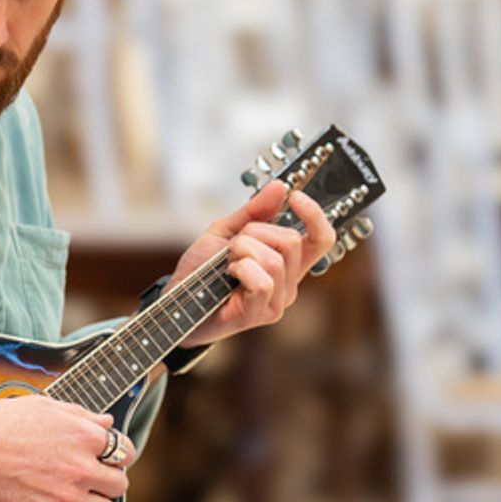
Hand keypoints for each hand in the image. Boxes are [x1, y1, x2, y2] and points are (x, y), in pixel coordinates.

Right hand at [0, 395, 133, 501]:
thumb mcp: (44, 406)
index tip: (104, 462)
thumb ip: (81, 415)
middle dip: (105, 484)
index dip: (115, 458)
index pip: (125, 452)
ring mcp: (68, 498)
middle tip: (86, 484)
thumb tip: (106, 423)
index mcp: (85, 436)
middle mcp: (83, 467)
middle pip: (119, 485)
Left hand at [166, 180, 335, 348]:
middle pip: (292, 241)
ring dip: (242, 252)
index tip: (295, 197)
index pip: (322, 239)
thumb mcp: (226, 231)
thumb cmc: (202, 270)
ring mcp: (277, 301)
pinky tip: (229, 275)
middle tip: (234, 246)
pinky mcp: (262, 314)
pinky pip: (262, 282)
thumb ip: (254, 212)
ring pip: (274, 260)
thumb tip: (279, 187)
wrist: (178, 300)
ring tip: (228, 262)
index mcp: (287, 263)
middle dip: (255, 233)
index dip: (315, 215)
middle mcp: (289, 283)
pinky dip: (241, 270)